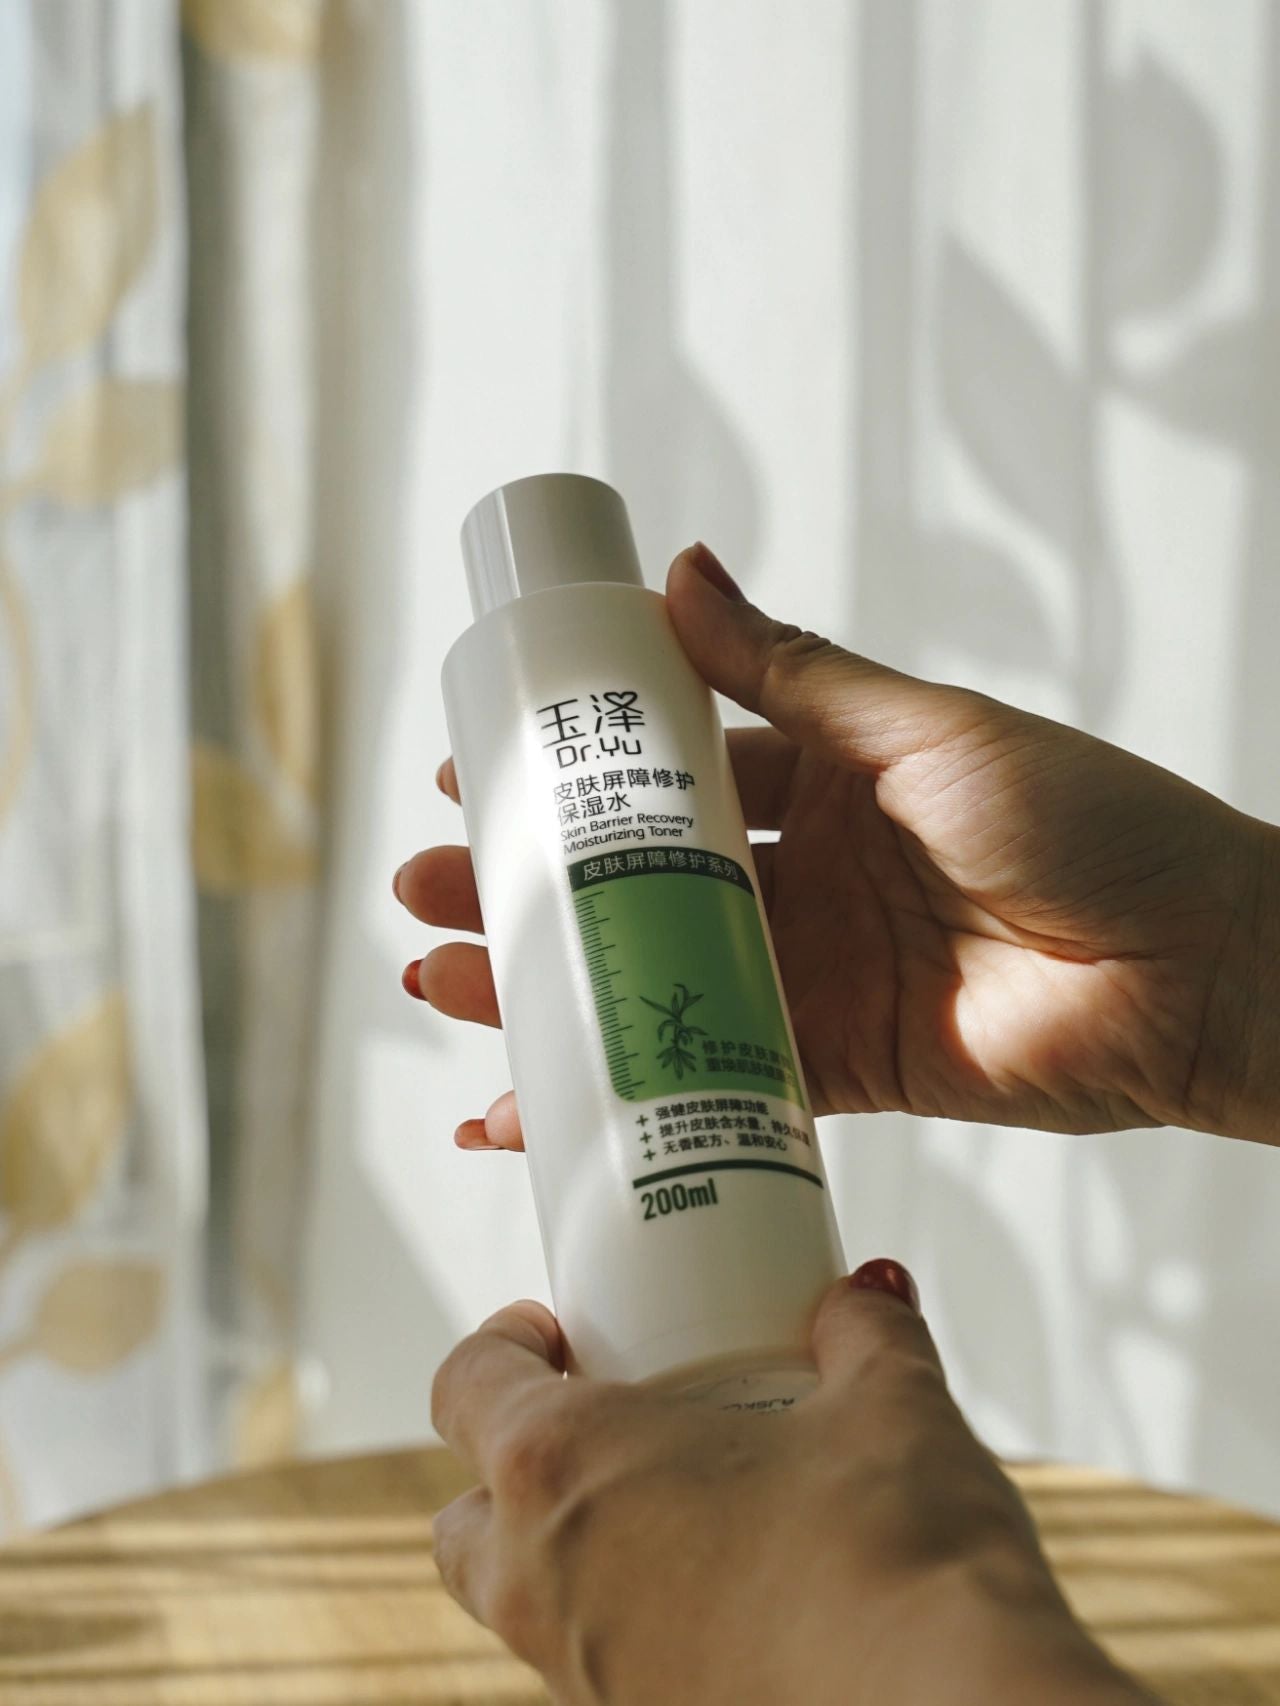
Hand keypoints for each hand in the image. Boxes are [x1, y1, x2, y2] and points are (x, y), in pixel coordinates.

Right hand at [399, 545, 1279, 1145]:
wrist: (1197, 968)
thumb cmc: (1085, 819)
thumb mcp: (920, 729)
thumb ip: (794, 672)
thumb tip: (674, 574)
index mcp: (821, 781)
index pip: (663, 773)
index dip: (567, 775)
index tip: (472, 769)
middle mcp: (801, 879)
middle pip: (632, 885)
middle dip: (523, 887)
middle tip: (422, 885)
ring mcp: (809, 980)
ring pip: (646, 984)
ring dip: (539, 988)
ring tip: (436, 979)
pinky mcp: (828, 1072)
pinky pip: (702, 1083)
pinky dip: (615, 1098)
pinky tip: (522, 1108)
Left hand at [430, 1261, 1155, 1705]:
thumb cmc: (898, 1560)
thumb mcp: (890, 1405)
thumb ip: (863, 1333)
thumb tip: (862, 1297)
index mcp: (563, 1469)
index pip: (463, 1386)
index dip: (502, 1343)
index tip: (555, 1327)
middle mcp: (545, 1582)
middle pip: (464, 1517)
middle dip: (508, 1464)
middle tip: (604, 1415)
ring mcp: (588, 1677)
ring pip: (525, 1603)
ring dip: (572, 1544)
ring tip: (682, 1499)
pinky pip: (602, 1664)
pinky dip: (636, 1617)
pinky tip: (734, 1589)